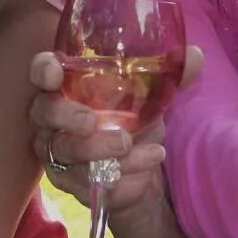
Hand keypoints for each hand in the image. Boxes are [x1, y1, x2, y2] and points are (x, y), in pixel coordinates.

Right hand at [27, 45, 202, 214]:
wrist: (143, 165)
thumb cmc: (136, 117)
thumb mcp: (154, 93)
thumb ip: (171, 73)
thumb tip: (194, 56)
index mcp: (67, 85)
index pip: (43, 71)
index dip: (43, 70)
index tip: (54, 71)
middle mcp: (53, 117)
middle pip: (45, 113)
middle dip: (66, 116)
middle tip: (92, 121)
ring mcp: (58, 151)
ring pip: (66, 150)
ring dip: (100, 148)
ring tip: (134, 144)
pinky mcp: (71, 182)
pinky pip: (88, 179)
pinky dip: (121, 172)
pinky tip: (148, 163)